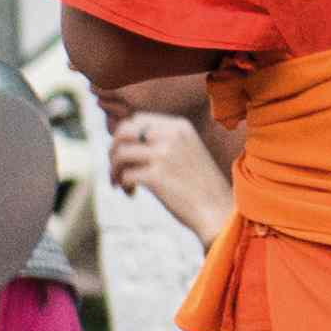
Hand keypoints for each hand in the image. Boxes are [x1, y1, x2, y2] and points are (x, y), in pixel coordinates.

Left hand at [104, 106, 231, 241]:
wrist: (218, 211)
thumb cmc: (200, 185)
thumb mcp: (187, 150)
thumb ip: (163, 140)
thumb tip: (124, 141)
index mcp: (179, 126)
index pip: (138, 119)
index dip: (124, 136)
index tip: (124, 153)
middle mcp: (170, 135)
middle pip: (123, 132)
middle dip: (112, 149)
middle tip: (115, 168)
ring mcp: (163, 155)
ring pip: (120, 153)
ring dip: (113, 169)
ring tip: (120, 183)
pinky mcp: (156, 177)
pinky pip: (125, 175)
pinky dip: (122, 185)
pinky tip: (131, 194)